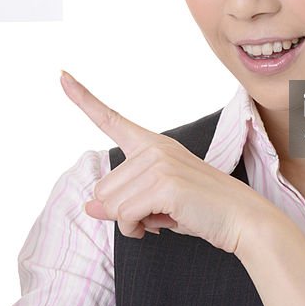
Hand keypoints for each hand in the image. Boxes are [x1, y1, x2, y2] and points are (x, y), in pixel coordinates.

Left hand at [58, 70, 275, 253]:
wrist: (242, 219)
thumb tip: (88, 206)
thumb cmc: (200, 210)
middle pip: (103, 188)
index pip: (111, 118)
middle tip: (155, 214)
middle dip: (122, 212)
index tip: (62, 75)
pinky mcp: (164, 184)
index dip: (83, 98)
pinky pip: (125, 216)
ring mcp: (159, 163)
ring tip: (162, 218)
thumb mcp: (154, 204)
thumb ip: (121, 202)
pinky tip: (160, 224)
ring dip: (131, 224)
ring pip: (112, 205)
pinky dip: (137, 230)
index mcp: (152, 145)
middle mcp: (153, 148)